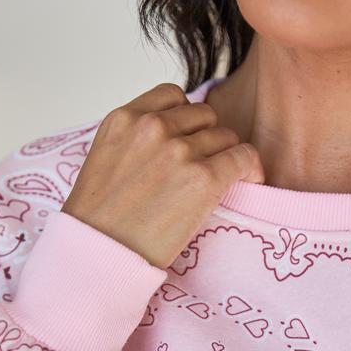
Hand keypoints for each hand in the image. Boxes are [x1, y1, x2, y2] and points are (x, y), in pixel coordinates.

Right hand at [61, 81, 264, 269]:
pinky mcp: (204, 178)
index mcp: (124, 118)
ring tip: (217, 184)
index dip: (185, 120)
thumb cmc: (99, 221)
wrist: (101, 254)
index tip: (186, 142)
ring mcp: (179, 150)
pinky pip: (244, 157)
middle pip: (204, 116)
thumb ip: (135, 141)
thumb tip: (172, 141)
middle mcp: (152, 126)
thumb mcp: (105, 161)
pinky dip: (251, 168)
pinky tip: (248, 182)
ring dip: (226, 157)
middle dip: (206, 140)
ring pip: (226, 136)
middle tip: (201, 170)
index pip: (173, 96)